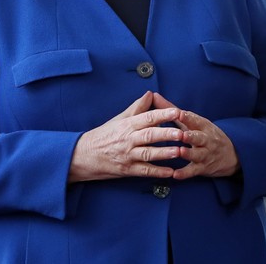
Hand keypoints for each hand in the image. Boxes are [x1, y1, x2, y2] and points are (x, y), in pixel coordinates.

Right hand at [68, 91, 183, 182]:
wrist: (83, 156)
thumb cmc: (104, 135)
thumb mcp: (119, 119)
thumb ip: (137, 107)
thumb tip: (150, 94)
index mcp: (128, 125)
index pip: (147, 117)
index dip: (162, 114)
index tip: (176, 111)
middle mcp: (128, 139)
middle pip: (150, 135)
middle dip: (167, 134)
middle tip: (182, 133)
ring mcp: (128, 155)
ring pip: (148, 154)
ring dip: (165, 153)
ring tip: (180, 151)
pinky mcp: (127, 170)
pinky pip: (144, 171)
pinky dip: (157, 172)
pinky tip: (170, 172)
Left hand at [152, 92, 240, 179]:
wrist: (230, 154)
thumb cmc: (205, 134)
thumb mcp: (193, 121)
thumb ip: (171, 110)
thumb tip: (153, 96)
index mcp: (202, 125)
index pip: (195, 120)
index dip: (187, 117)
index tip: (178, 113)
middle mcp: (205, 139)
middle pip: (198, 136)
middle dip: (190, 135)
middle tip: (181, 134)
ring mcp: (205, 154)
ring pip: (197, 153)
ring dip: (188, 153)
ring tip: (180, 152)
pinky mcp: (203, 168)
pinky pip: (193, 171)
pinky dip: (185, 173)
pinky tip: (175, 175)